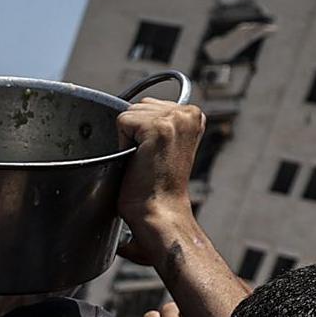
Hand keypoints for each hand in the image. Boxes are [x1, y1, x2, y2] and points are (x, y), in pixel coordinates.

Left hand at [112, 98, 204, 266]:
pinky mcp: (157, 127)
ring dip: (128, 139)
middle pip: (139, 106)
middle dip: (134, 133)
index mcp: (193, 115)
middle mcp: (188, 112)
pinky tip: (137, 161)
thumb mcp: (168, 145)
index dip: (141, 131)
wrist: (161, 211)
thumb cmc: (159, 187)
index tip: (153, 155)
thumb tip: (137, 111)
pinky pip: (122, 122)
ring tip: (143, 161)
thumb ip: (160, 123)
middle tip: (147, 160)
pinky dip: (121, 144)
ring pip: (129, 113)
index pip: (149, 105)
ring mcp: (174, 118)